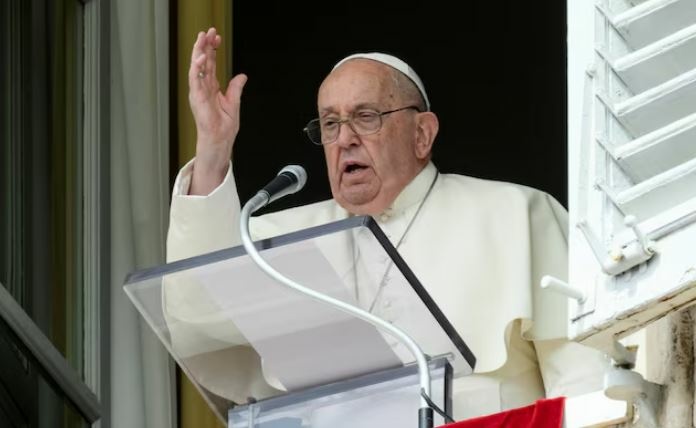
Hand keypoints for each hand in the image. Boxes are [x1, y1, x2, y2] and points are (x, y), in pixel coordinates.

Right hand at [188, 27, 246, 194]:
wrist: (220, 142)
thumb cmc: (223, 127)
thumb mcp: (234, 103)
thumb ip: (235, 88)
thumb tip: (242, 76)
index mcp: (211, 88)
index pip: (210, 64)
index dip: (212, 49)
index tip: (216, 37)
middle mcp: (203, 88)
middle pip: (202, 62)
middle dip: (204, 45)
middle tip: (208, 31)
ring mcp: (199, 92)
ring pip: (196, 67)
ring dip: (198, 52)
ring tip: (202, 38)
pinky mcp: (197, 99)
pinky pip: (195, 80)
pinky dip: (197, 68)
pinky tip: (201, 57)